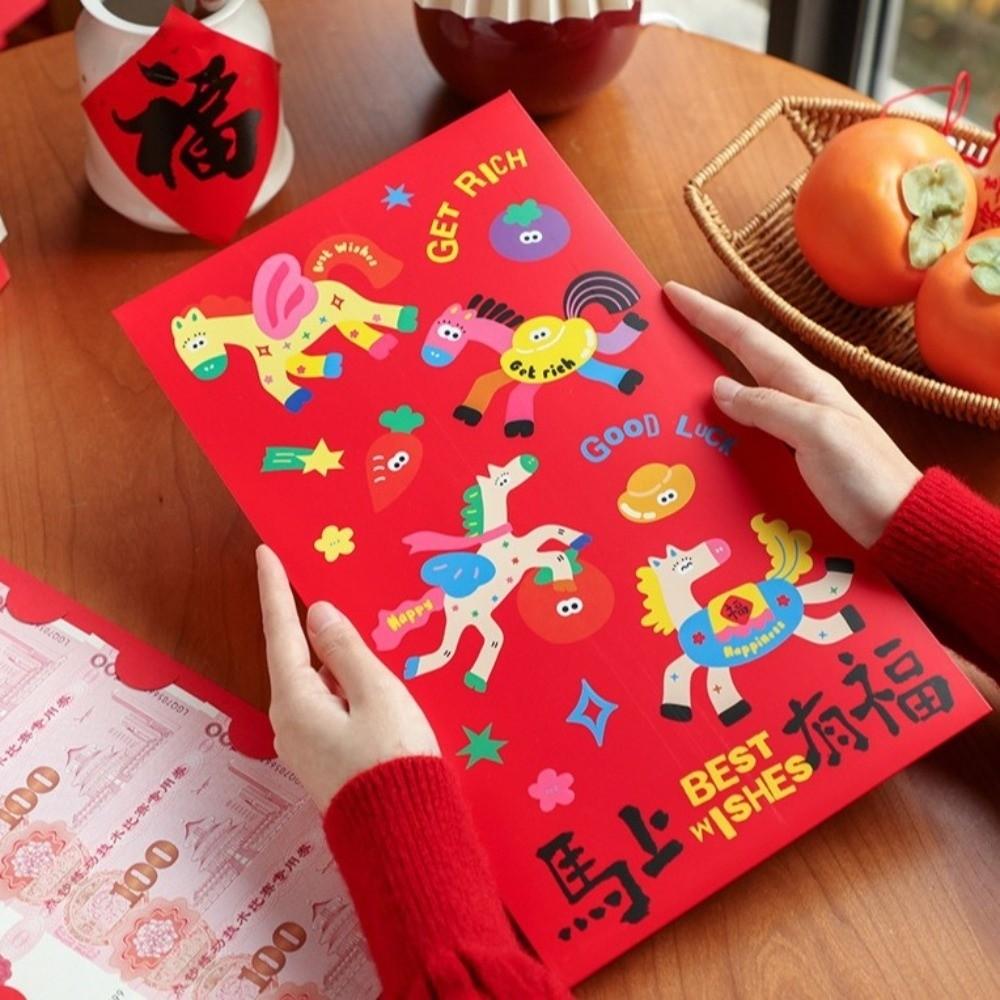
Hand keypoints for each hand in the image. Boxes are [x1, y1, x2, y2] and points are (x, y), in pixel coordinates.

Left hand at [255, 545, 439, 810]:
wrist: (402, 837)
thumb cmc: (392, 759)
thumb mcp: (376, 694)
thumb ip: (346, 650)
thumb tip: (317, 614)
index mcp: (296, 701)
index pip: (281, 632)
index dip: (274, 590)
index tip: (264, 552)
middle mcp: (290, 723)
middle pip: (295, 659)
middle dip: (304, 623)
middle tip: (313, 582)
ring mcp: (305, 746)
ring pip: (314, 685)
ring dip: (327, 656)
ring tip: (350, 627)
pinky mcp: (324, 761)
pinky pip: (327, 707)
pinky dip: (340, 683)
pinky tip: (363, 676)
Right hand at [664, 282, 920, 547]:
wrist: (899, 522)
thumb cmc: (865, 476)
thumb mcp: (816, 434)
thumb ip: (769, 407)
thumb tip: (720, 387)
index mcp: (804, 384)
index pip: (747, 338)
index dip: (710, 315)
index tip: (675, 294)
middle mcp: (798, 399)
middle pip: (742, 359)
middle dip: (705, 338)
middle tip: (665, 330)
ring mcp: (796, 427)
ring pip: (742, 393)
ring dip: (708, 380)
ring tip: (672, 380)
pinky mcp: (793, 456)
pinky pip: (747, 428)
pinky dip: (722, 422)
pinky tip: (705, 433)